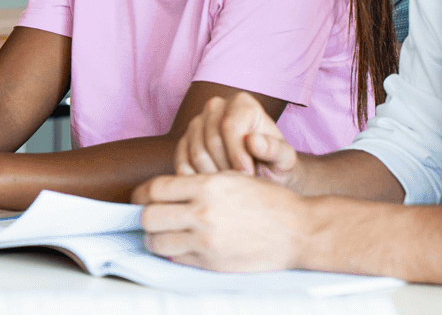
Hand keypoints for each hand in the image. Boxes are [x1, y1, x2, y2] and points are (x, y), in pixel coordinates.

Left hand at [134, 173, 308, 271]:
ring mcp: (206, 241)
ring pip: (157, 241)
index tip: (142, 197)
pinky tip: (185, 246)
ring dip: (156, 238)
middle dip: (146, 216)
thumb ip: (199, 184)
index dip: (143, 193)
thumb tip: (164, 191)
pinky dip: (175, 253)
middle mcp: (203, 212)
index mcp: (209, 185)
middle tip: (153, 217)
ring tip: (166, 234)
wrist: (299, 231)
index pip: (155, 188)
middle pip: (148, 216)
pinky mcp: (211, 263)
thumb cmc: (269, 202)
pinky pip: (176, 259)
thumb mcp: (234, 178)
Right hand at [176, 92, 298, 187]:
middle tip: (241, 183)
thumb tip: (254, 141)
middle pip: (211, 141)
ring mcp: (197, 123)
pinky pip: (182, 163)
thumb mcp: (284, 160)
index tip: (250, 174)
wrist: (261, 173)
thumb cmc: (274, 164)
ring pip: (196, 153)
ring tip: (232, 184)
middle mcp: (216, 106)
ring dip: (214, 176)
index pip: (230, 126)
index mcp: (242, 102)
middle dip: (227, 169)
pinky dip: (197, 179)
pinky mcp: (184, 142)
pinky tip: (215, 185)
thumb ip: (275, 149)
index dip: (238, 155)